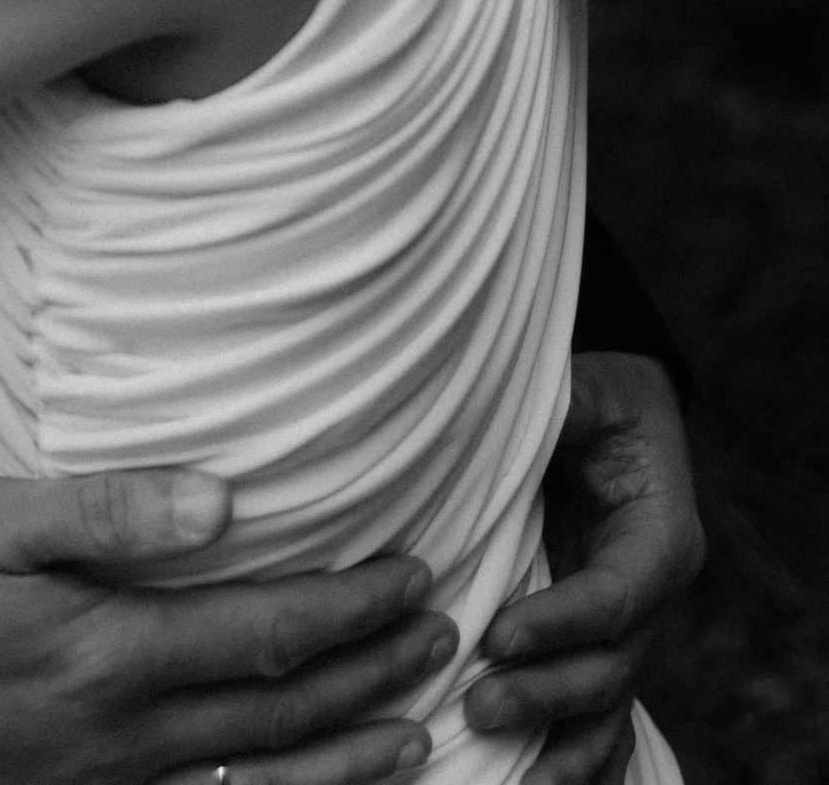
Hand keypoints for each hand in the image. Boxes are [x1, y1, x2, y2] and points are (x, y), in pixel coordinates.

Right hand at [0, 466, 453, 784]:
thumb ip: (110, 511)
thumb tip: (225, 501)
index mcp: (112, 654)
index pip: (268, 633)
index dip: (351, 609)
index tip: (411, 578)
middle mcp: (124, 737)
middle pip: (280, 712)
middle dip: (371, 676)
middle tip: (441, 639)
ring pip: (255, 780)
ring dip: (343, 758)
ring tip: (409, 737)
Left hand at [465, 353, 702, 784]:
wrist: (614, 414)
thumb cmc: (597, 399)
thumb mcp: (586, 391)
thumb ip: (565, 408)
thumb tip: (511, 409)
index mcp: (660, 537)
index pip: (614, 598)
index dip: (561, 624)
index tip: (498, 638)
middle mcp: (652, 594)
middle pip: (609, 666)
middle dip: (546, 692)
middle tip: (478, 704)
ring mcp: (630, 629)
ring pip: (605, 705)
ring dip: (556, 741)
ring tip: (498, 761)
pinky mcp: (600, 644)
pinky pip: (599, 716)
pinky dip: (578, 759)